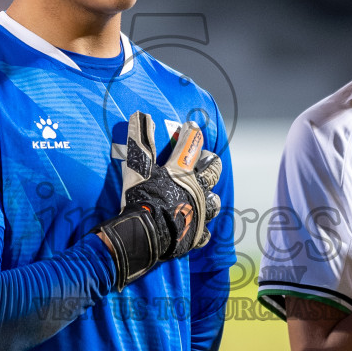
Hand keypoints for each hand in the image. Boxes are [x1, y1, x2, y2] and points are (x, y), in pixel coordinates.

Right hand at [95, 113, 222, 288]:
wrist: (145, 235)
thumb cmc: (141, 199)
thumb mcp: (137, 168)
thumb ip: (140, 141)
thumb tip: (140, 115)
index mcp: (182, 172)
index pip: (191, 146)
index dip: (192, 134)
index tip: (191, 127)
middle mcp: (196, 190)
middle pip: (212, 171)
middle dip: (210, 162)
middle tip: (206, 159)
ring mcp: (199, 213)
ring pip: (214, 201)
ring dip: (210, 196)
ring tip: (206, 194)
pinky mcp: (197, 234)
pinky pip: (205, 233)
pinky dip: (201, 229)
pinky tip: (198, 227)